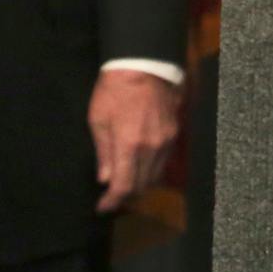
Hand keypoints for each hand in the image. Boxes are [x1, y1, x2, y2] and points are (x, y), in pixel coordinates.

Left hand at [89, 68, 180, 212]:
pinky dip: (152, 169)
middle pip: (143, 184)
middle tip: (111, 197)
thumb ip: (103, 152)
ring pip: (156, 174)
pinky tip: (141, 165)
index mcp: (130, 145)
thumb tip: (105, 178)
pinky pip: (164, 160)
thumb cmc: (114, 89)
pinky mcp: (174, 132)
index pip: (124, 186)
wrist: (144, 63)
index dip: (113, 201)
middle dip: (126, 195)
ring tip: (125, 183)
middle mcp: (152, 147)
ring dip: (140, 183)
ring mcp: (167, 140)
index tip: (102, 208)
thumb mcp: (98, 120)